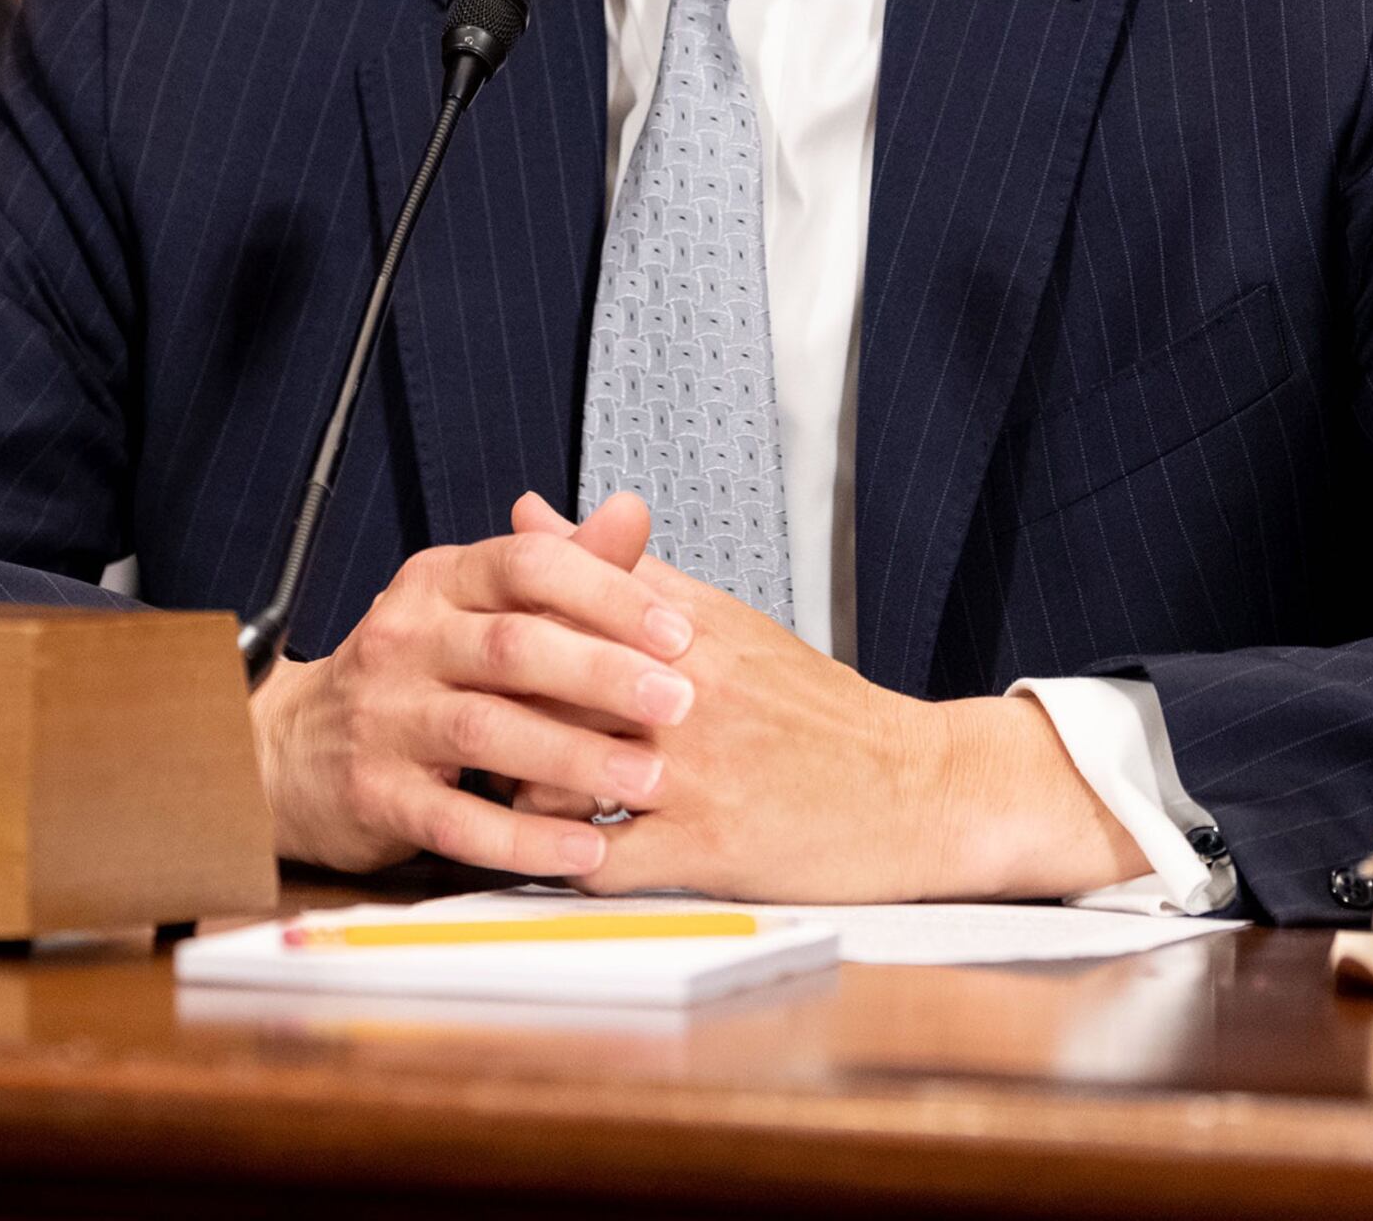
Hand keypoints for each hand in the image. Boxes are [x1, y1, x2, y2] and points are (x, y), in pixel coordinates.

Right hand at [250, 491, 698, 877]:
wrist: (294, 750)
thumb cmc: (412, 674)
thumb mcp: (475, 607)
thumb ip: (561, 567)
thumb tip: (633, 511)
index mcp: (438, 584)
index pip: (526, 565)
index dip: (607, 593)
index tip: (678, 632)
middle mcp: (405, 639)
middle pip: (513, 646)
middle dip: (605, 674)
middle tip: (679, 703)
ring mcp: (384, 717)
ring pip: (487, 731)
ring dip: (576, 757)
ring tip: (646, 780)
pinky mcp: (375, 794)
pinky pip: (456, 820)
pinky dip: (525, 840)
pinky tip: (583, 852)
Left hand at [509, 496, 1148, 901]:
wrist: (915, 788)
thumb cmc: (812, 707)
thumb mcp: (724, 620)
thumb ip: (622, 570)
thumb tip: (532, 511)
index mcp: (686, 633)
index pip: (561, 612)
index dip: (496, 629)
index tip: (458, 643)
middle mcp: (687, 696)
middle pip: (546, 690)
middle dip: (494, 710)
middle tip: (458, 724)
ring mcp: (695, 776)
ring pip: (557, 776)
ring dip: (515, 789)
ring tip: (499, 792)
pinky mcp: (705, 851)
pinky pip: (601, 860)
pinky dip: (561, 861)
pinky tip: (544, 855)